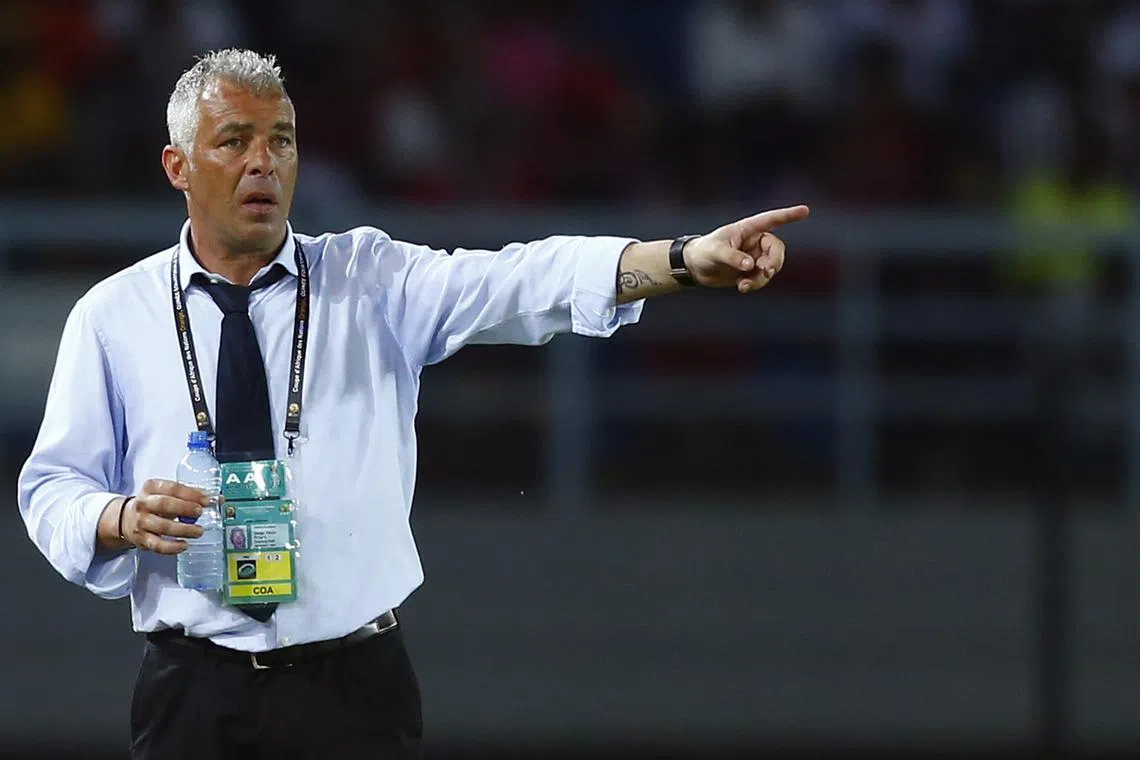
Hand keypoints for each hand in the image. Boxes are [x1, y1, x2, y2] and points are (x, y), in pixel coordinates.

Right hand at [120, 478, 209, 554]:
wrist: (124, 519)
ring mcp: (142, 522)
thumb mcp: (165, 494)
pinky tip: (184, 545)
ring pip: (163, 527)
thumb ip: (190, 495)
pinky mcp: (141, 539)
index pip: (173, 488)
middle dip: (185, 508)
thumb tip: (218, 498)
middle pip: (165, 504)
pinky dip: (172, 547)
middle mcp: (144, 504)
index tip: (207, 499)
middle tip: (200, 513)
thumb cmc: (153, 505)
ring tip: (199, 531)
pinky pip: (157, 545)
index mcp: (151, 487)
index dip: (191, 493)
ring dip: (183, 530)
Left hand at [682, 205, 809, 292]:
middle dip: (774, 261)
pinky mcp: (751, 271)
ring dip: (762, 278)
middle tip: (766, 272)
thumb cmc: (703, 251)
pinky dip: (755, 284)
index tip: (805, 211)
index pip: (771, 220)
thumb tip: (751, 265)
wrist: (695, 268)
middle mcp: (754, 241)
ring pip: (770, 267)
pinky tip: (742, 287)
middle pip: (776, 249)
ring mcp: (754, 256)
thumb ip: (733, 257)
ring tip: (744, 286)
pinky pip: (761, 278)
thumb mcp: (716, 252)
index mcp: (747, 229)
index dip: (788, 215)